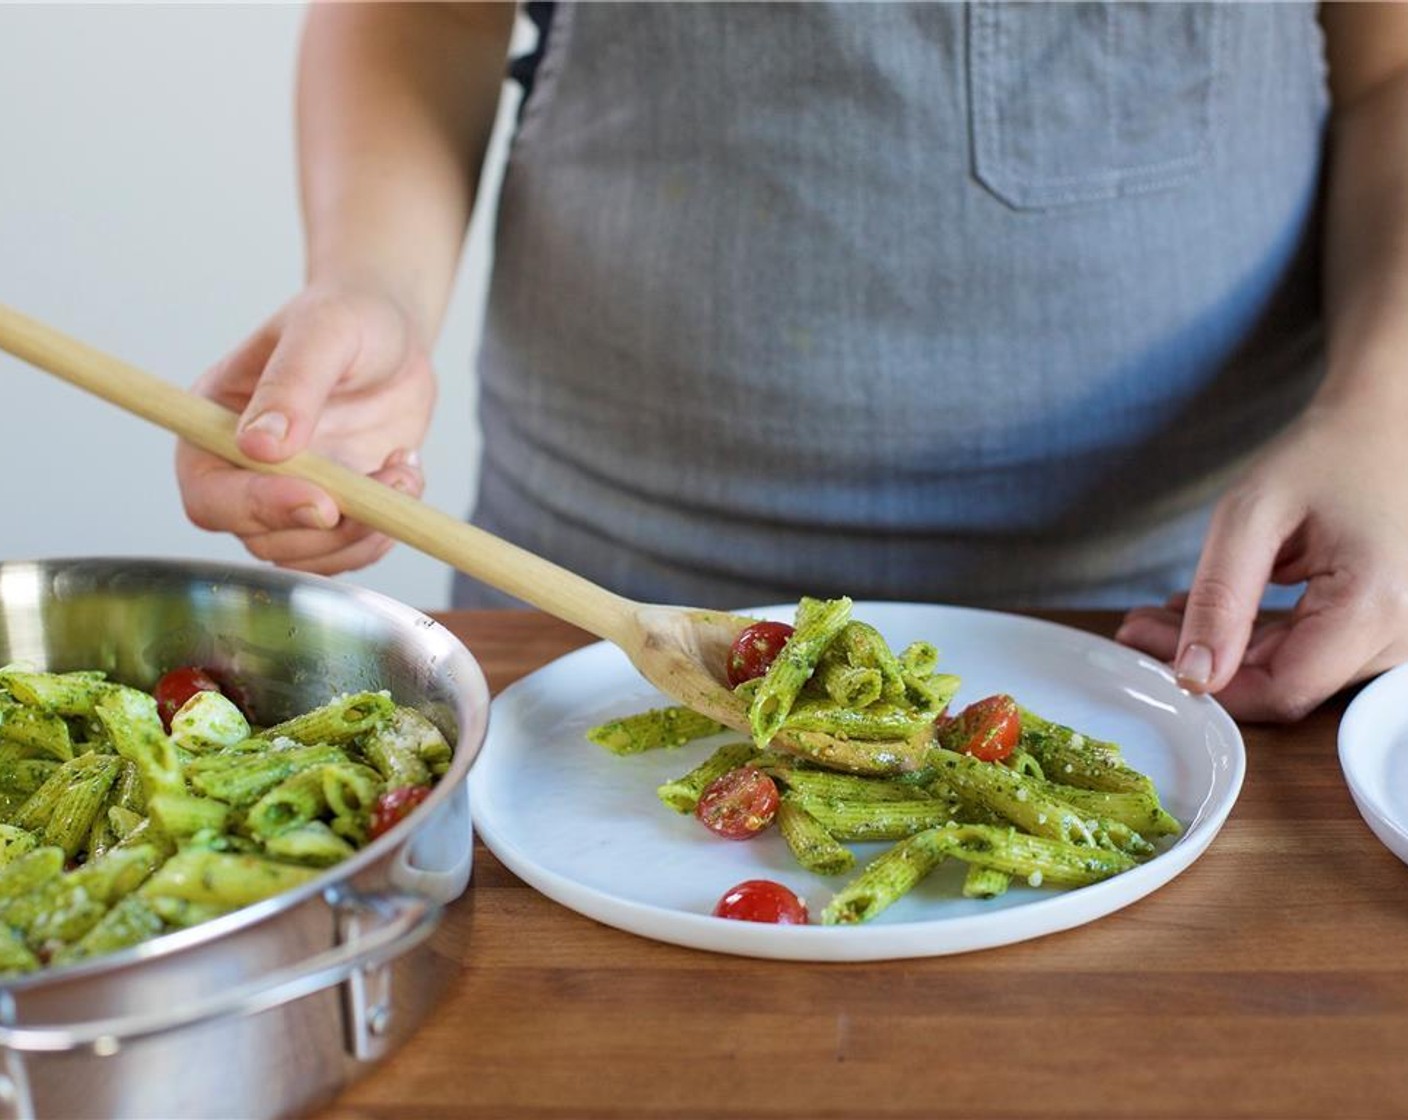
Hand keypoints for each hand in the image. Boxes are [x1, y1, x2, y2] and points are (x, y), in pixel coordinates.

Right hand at [176, 285, 434, 574]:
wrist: (392, 333)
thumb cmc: (347, 318)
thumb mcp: (322, 331)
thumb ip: (291, 384)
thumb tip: (261, 447)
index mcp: (212, 429)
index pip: (210, 498)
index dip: (259, 509)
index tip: (323, 501)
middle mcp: (242, 473)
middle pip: (264, 539)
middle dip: (332, 528)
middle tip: (388, 483)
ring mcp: (291, 495)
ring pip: (312, 555)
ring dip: (367, 532)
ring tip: (404, 471)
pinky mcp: (337, 509)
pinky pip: (354, 549)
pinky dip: (389, 528)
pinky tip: (406, 472)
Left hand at [1114, 402, 1407, 720]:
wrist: (1385, 426)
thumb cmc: (1326, 455)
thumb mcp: (1252, 514)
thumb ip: (1220, 598)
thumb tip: (1193, 676)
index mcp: (1376, 606)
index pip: (1282, 691)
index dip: (1208, 685)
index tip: (1146, 653)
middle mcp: (1401, 634)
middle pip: (1284, 684)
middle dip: (1203, 663)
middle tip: (1136, 626)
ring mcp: (1398, 636)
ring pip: (1293, 673)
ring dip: (1222, 651)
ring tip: (1158, 615)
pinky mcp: (1384, 629)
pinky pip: (1311, 653)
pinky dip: (1254, 639)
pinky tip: (1205, 612)